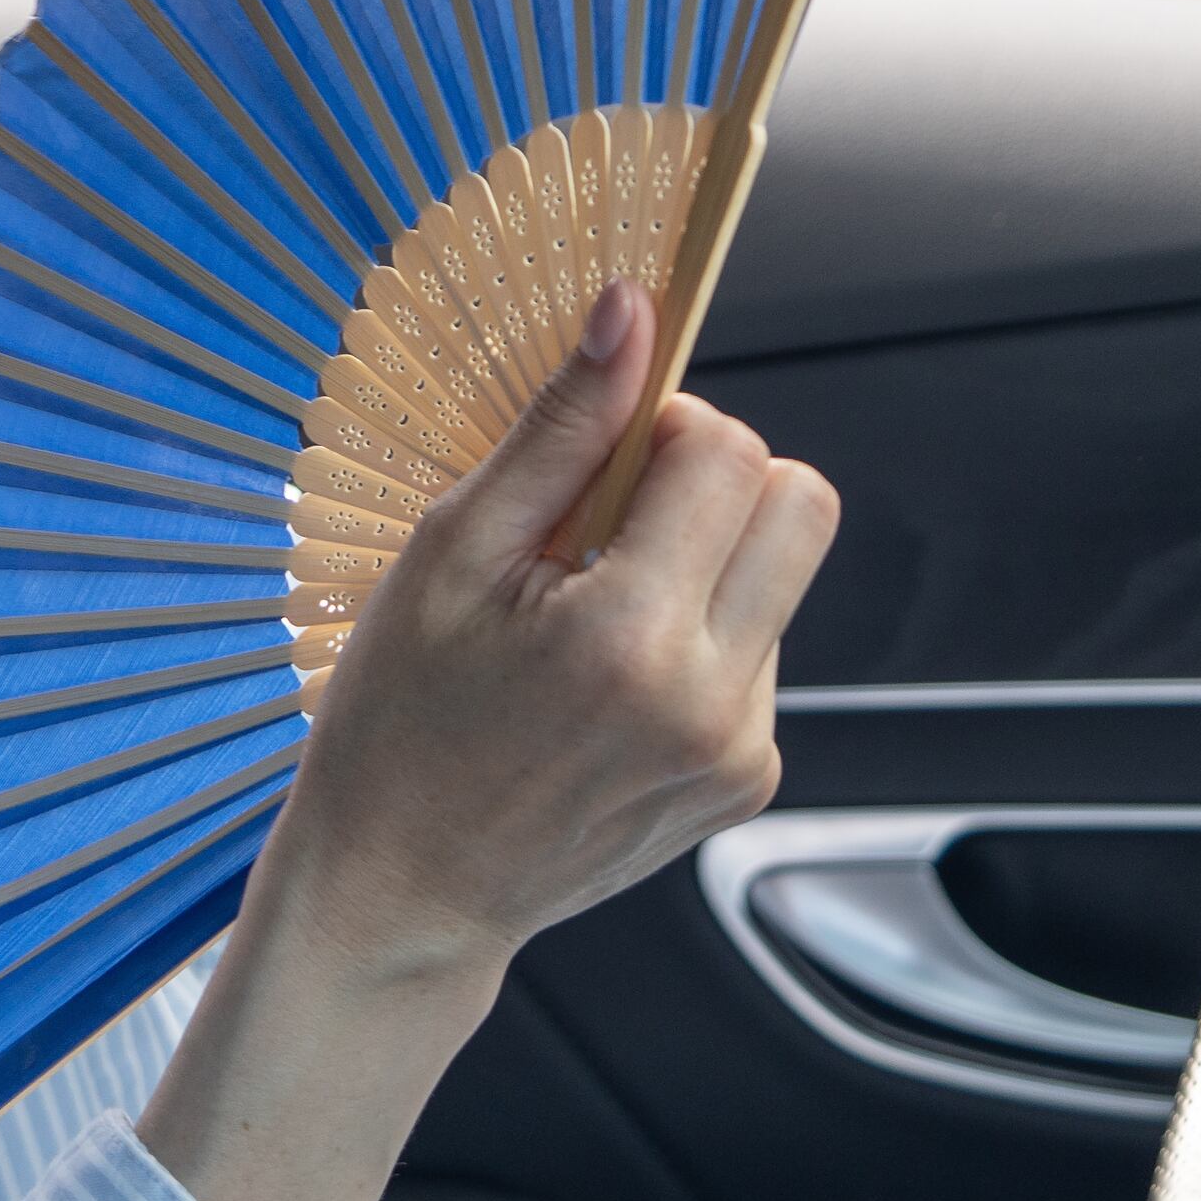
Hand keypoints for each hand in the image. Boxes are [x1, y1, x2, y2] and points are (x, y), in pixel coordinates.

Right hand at [132, 283, 832, 1200]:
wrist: (405, 890)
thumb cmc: (400, 718)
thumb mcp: (451, 553)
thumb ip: (560, 431)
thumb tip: (632, 310)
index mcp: (631, 635)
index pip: (731, 452)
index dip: (664, 430)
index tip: (595, 466)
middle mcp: (712, 701)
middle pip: (800, 503)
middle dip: (716, 480)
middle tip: (611, 521)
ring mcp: (740, 751)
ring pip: (780, 575)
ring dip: (703, 563)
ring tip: (587, 621)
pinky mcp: (746, 782)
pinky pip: (760, 650)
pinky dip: (697, 635)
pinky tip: (605, 680)